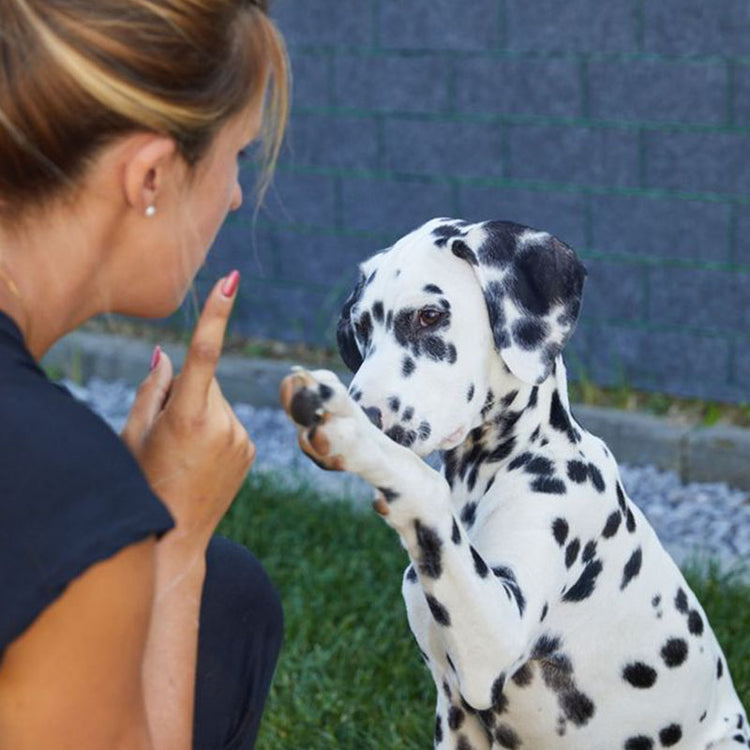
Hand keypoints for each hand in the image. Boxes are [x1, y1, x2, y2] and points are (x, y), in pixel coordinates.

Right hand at [122, 272, 254, 550]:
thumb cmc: (144, 481)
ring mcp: (241, 437)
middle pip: (205, 380)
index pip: (204, 353)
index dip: (217, 314)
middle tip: (168, 431)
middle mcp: (222, 423)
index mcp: (187, 416)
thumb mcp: (133, 434)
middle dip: (187, 391)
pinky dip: (216, 428)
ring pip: (218, 401)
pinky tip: (202, 458)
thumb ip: (152, 388)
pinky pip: (231, 421)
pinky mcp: (250, 448)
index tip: (231, 281)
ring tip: (185, 451)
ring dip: (202, 412)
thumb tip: (166, 352)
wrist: (176, 536)